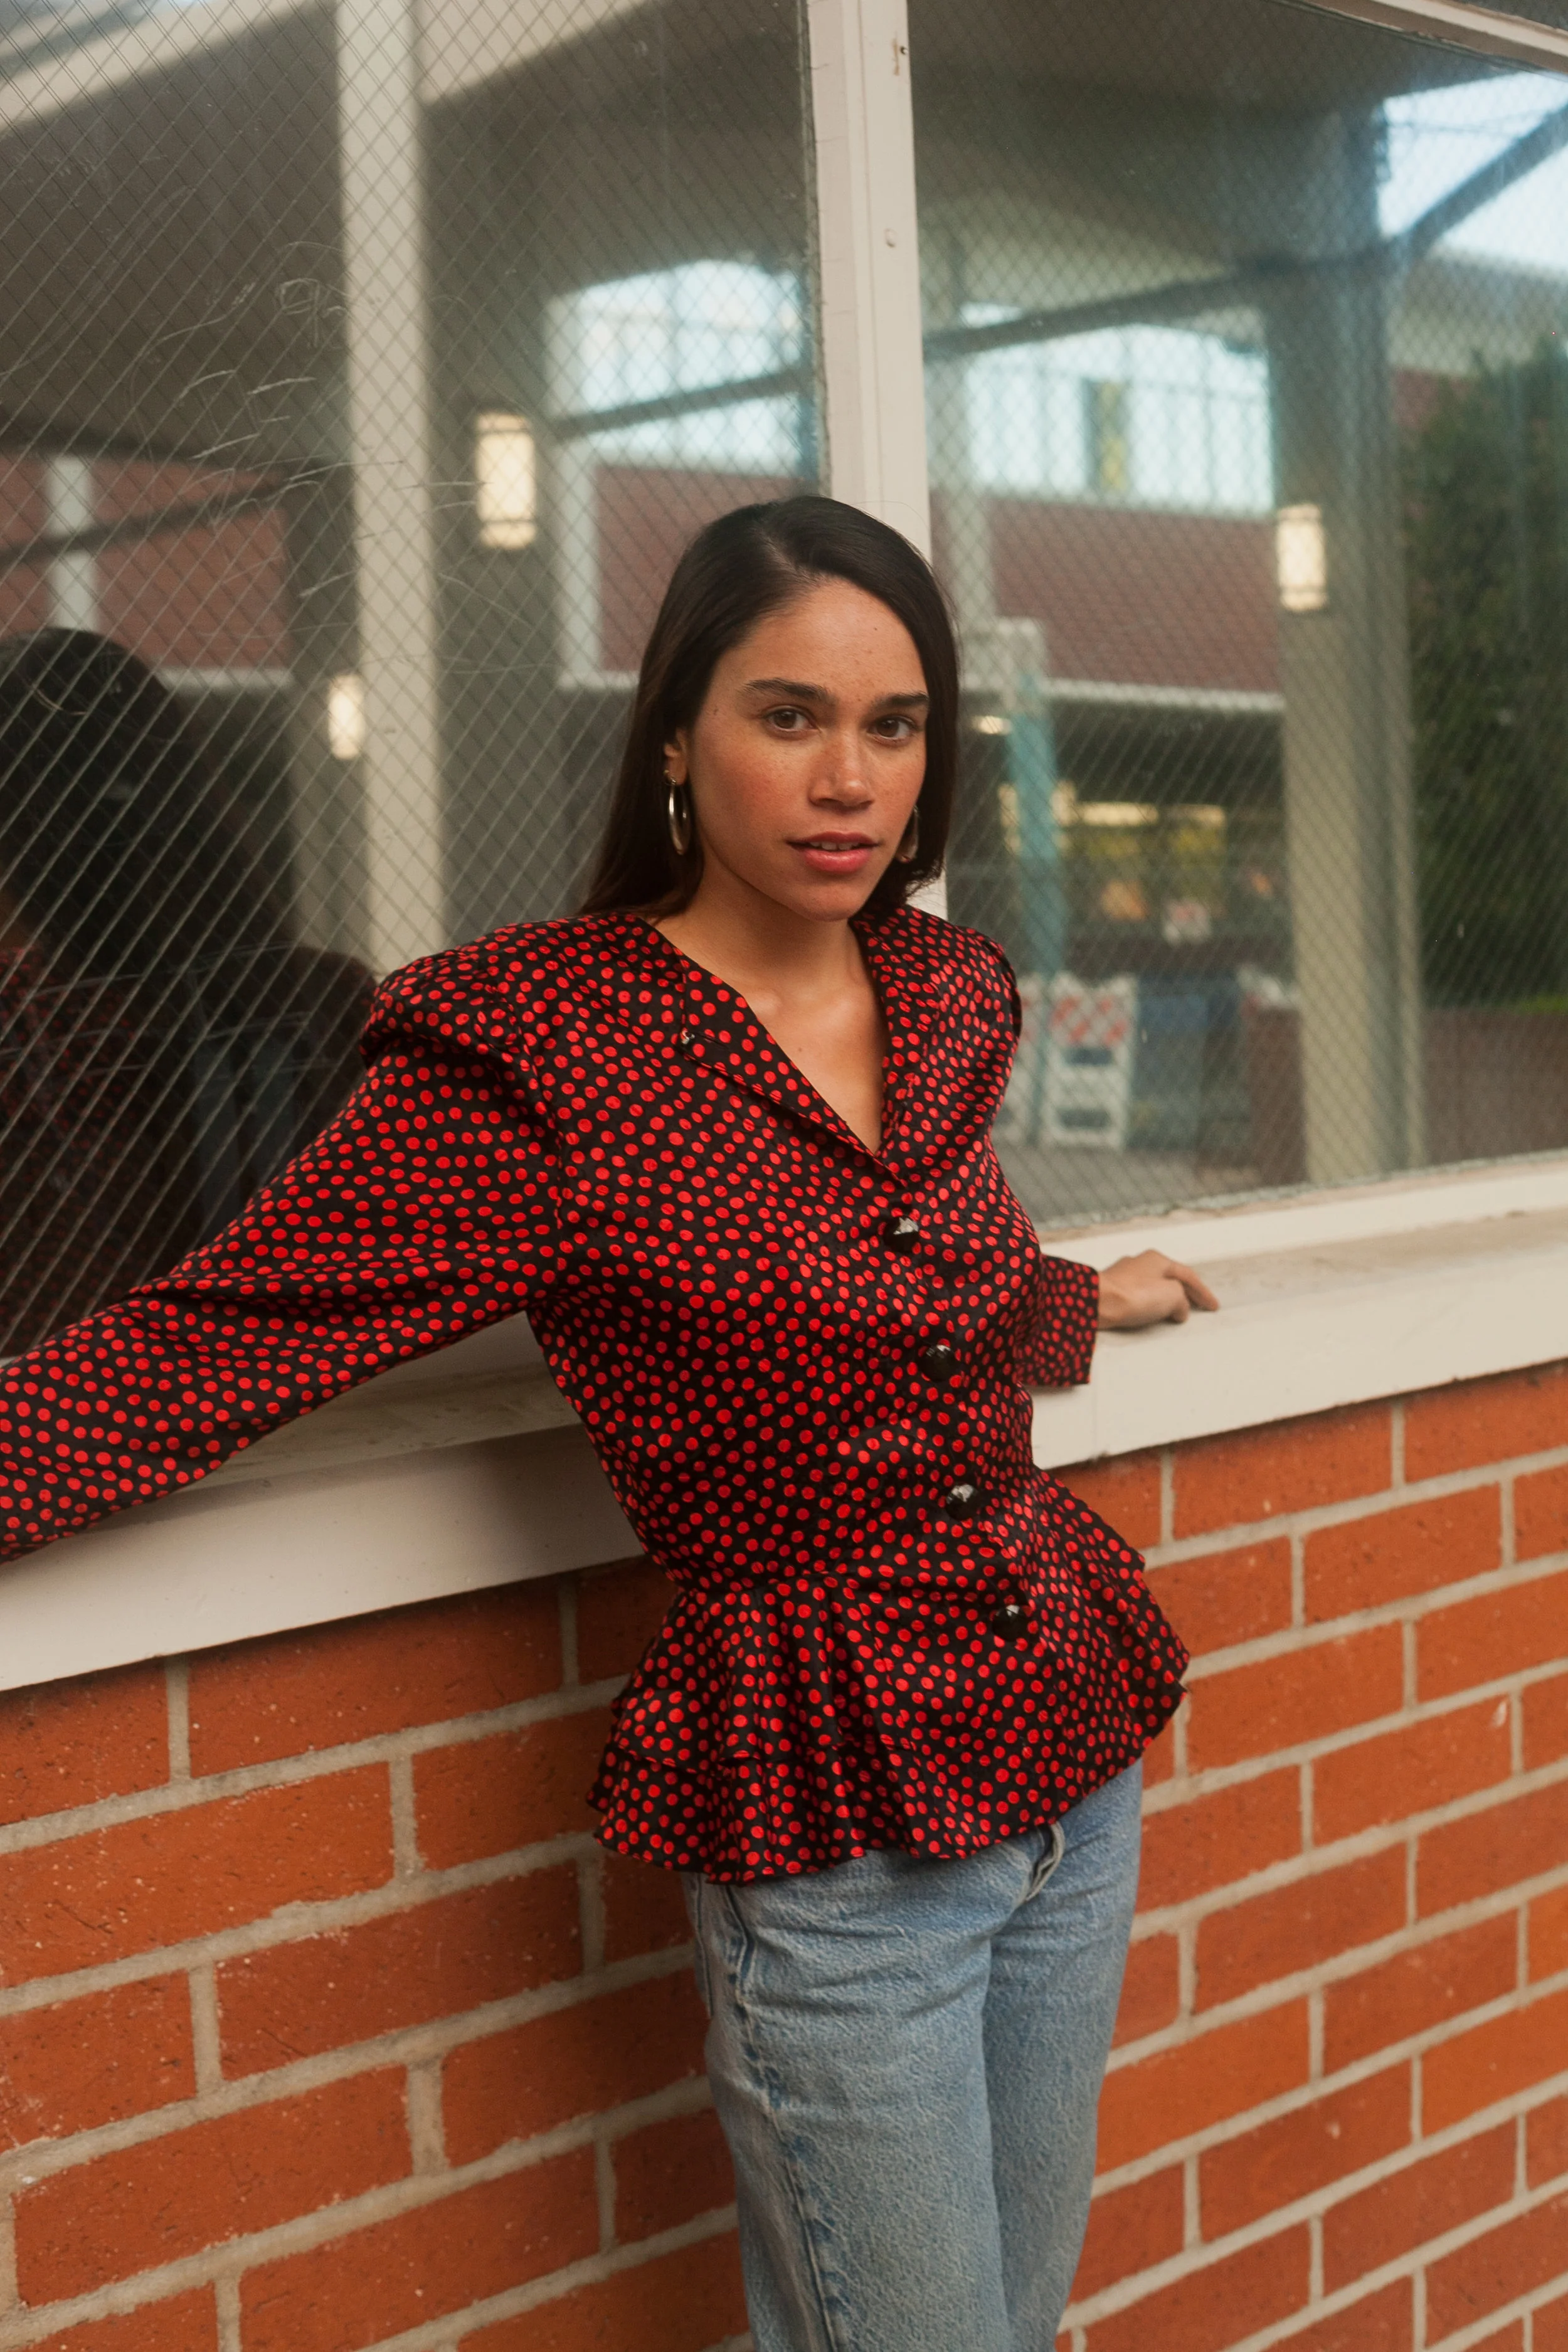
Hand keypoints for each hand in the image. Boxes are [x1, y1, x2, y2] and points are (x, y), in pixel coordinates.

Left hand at [1097, 1249, 1219, 1329]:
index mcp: (1157, 1259)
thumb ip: (1181, 1301)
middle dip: (1184, 1293)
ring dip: (1164, 1300)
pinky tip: (1148, 1315)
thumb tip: (1179, 1310)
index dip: (1202, 1292)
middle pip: (1168, 1279)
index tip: (1213, 1306)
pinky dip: (1148, 1305)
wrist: (1096, 1302)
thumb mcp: (1172, 1295)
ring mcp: (1122, 1275)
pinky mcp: (1110, 1290)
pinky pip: (1136, 1297)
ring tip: (1174, 1314)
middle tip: (1196, 1306)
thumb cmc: (1135, 1294)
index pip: (1187, 1275)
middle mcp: (1139, 1263)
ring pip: (1151, 1287)